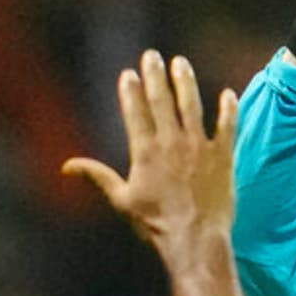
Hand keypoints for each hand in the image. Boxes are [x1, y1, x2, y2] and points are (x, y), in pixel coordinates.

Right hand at [63, 51, 237, 252]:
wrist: (195, 240)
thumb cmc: (156, 224)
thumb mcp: (122, 201)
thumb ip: (97, 177)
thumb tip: (67, 166)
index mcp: (145, 152)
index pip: (135, 111)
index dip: (131, 90)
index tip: (129, 73)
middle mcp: (171, 142)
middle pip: (162, 100)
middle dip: (155, 75)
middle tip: (152, 56)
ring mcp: (199, 146)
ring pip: (192, 105)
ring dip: (185, 82)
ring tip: (181, 64)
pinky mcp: (222, 156)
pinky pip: (227, 126)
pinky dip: (228, 109)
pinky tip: (227, 94)